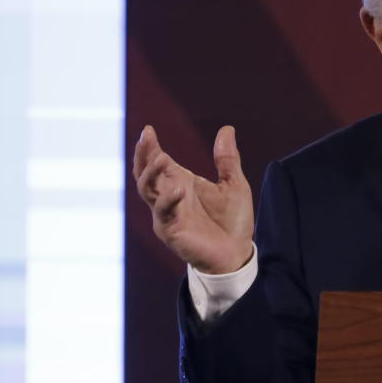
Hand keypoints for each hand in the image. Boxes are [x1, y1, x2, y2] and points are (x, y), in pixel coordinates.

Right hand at [133, 125, 254, 273]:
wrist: (237, 253)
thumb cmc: (233, 221)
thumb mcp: (234, 184)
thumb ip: (227, 159)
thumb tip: (227, 129)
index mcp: (180, 183)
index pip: (158, 161)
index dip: (151, 147)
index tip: (149, 130)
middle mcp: (169, 196)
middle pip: (145, 173)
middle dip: (143, 155)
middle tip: (146, 137)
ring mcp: (167, 214)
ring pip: (147, 190)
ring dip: (151, 174)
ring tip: (161, 158)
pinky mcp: (171, 231)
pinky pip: (163, 214)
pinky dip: (168, 201)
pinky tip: (179, 189)